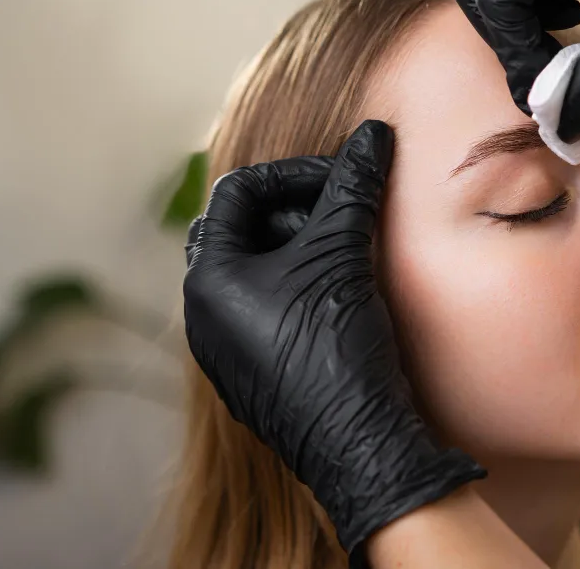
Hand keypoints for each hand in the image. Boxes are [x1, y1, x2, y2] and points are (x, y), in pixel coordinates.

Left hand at [183, 120, 484, 558]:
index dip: (295, 173)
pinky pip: (269, 309)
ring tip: (348, 248)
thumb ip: (353, 186)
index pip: (237, 192)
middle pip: (242, 229)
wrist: (359, 446)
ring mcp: (228, 349)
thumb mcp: (343, 254)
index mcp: (207, 280)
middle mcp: (204, 314)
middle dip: (296, 211)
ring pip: (258, 271)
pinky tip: (344, 292)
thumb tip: (374, 133)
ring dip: (301, 247)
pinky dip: (302, 286)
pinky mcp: (256, 373)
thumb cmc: (337, 346)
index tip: (344, 176)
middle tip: (343, 211)